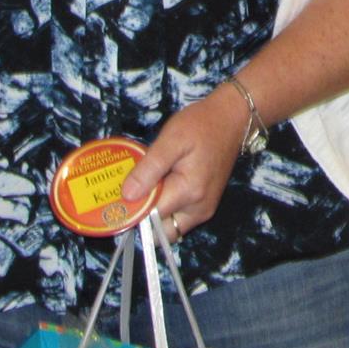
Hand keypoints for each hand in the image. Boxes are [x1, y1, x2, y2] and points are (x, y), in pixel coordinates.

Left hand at [120, 87, 243, 241]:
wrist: (231, 118)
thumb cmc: (201, 124)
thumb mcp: (171, 139)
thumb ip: (149, 169)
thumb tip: (127, 197)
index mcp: (190, 192)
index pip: (150, 216)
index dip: (132, 209)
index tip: (116, 196)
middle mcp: (199, 209)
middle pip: (160, 229)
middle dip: (142, 216)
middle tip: (128, 192)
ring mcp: (204, 209)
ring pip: (170, 226)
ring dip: (154, 213)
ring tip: (143, 186)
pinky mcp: (205, 205)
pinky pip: (179, 217)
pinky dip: (166, 208)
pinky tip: (159, 186)